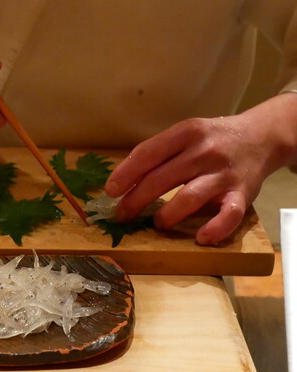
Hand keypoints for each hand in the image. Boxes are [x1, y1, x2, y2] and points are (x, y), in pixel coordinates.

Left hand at [104, 95, 296, 244]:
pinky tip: (200, 238)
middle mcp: (204, 151)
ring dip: (168, 214)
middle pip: (162, 178)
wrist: (261, 136)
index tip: (111, 190)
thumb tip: (122, 181)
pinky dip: (215, 228)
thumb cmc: (211, 140)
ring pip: (191, 196)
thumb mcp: (185, 135)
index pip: (148, 153)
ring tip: (157, 223)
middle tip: (123, 214)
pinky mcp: (243, 193)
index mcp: (186, 133)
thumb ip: (159, 153)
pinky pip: (229, 215)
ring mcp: (224, 173)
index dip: (126, 173)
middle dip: (137, 199)